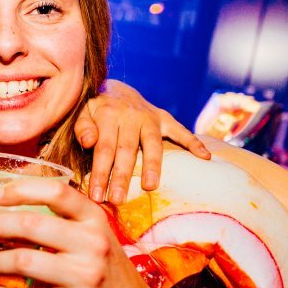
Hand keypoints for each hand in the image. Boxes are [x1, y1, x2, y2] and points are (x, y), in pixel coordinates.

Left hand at [0, 178, 187, 287]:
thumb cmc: (107, 271)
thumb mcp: (97, 236)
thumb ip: (66, 220)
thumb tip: (12, 204)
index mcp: (95, 220)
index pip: (56, 192)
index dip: (20, 189)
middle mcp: (92, 244)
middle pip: (29, 224)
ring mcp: (84, 277)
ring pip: (22, 261)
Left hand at [74, 80, 209, 202]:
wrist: (115, 87)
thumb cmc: (95, 108)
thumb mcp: (82, 111)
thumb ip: (82, 127)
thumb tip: (88, 142)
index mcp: (108, 115)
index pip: (104, 149)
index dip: (100, 173)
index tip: (96, 196)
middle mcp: (131, 116)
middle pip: (127, 151)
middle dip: (122, 177)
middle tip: (118, 199)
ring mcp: (150, 118)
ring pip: (152, 144)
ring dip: (153, 166)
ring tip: (151, 187)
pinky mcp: (164, 118)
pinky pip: (180, 131)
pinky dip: (194, 143)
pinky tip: (205, 157)